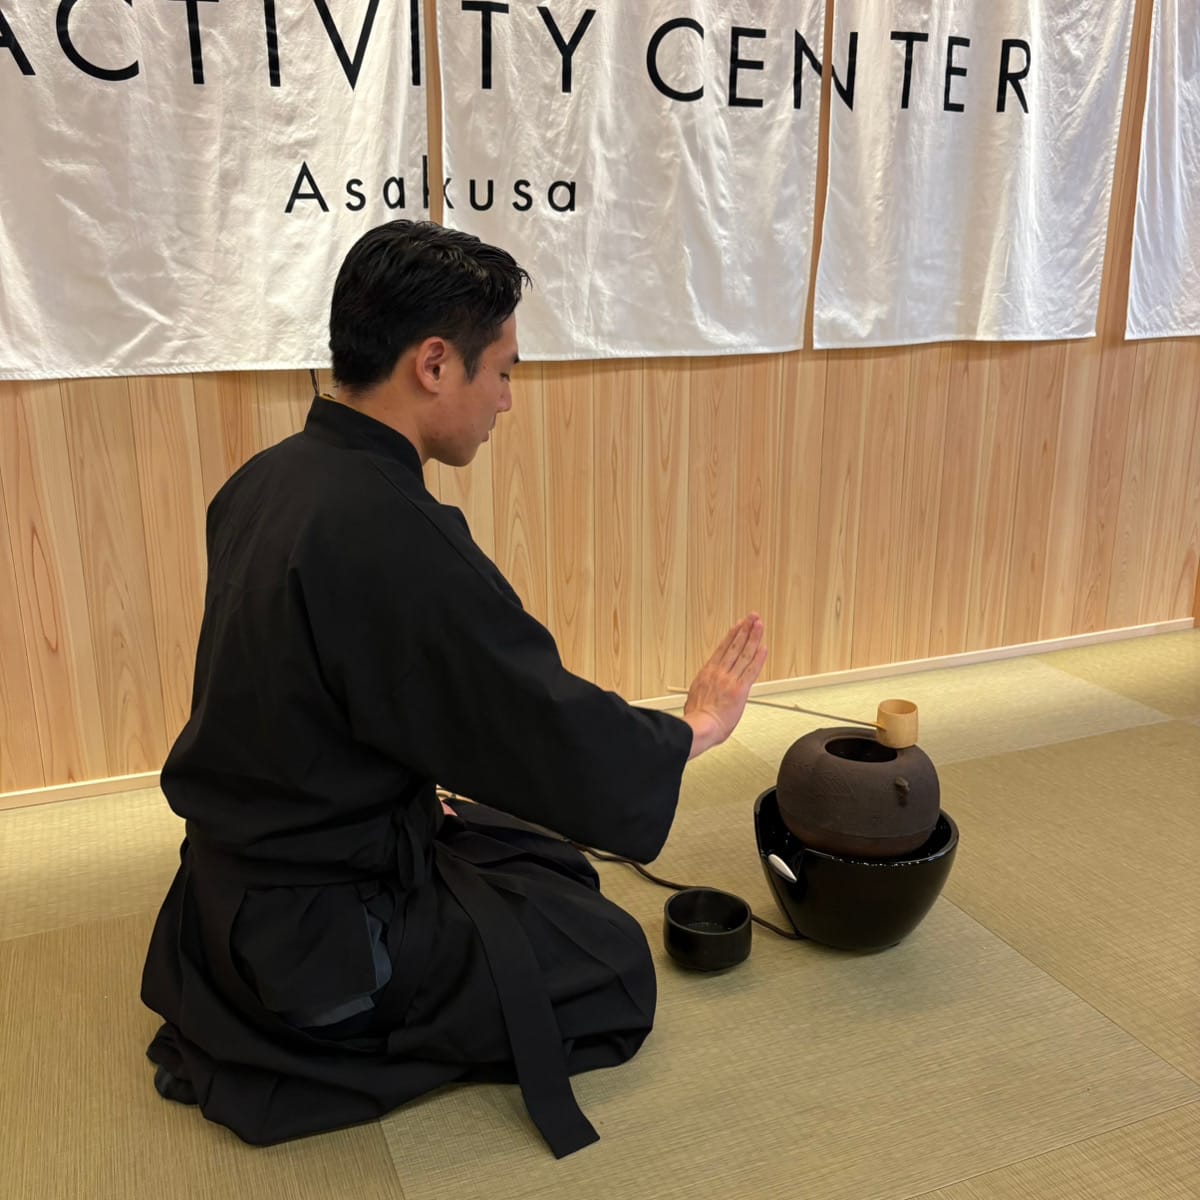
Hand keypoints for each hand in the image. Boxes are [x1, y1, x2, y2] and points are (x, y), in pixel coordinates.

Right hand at [682, 614, 766, 759]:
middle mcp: (719, 673)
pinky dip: (758, 659)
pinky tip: (763, 648)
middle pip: (735, 646)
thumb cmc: (696, 718)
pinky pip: (752, 671)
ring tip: (759, 625)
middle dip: (745, 630)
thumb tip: (702, 694)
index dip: (732, 635)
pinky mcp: (740, 690)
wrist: (700, 727)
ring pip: (744, 654)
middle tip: (752, 618)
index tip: (738, 626)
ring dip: (753, 638)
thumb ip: (702, 691)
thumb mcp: (694, 698)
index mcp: (707, 673)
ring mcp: (730, 680)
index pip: (723, 649)